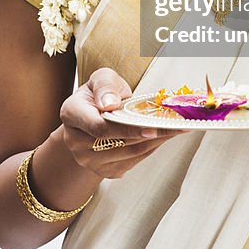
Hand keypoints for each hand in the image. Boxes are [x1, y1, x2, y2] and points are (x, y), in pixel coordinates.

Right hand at [59, 67, 188, 179]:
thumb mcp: (102, 77)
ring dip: (156, 141)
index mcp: (71, 114)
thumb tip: (109, 104)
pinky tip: (164, 136)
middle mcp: (75, 141)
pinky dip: (152, 148)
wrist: (93, 114)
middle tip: (177, 125)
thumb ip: (105, 85)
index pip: (99, 127)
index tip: (151, 127)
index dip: (126, 129)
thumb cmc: (100, 93)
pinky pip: (133, 161)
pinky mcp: (104, 170)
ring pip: (130, 153)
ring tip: (176, 128)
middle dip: (151, 134)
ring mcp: (89, 160)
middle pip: (118, 143)